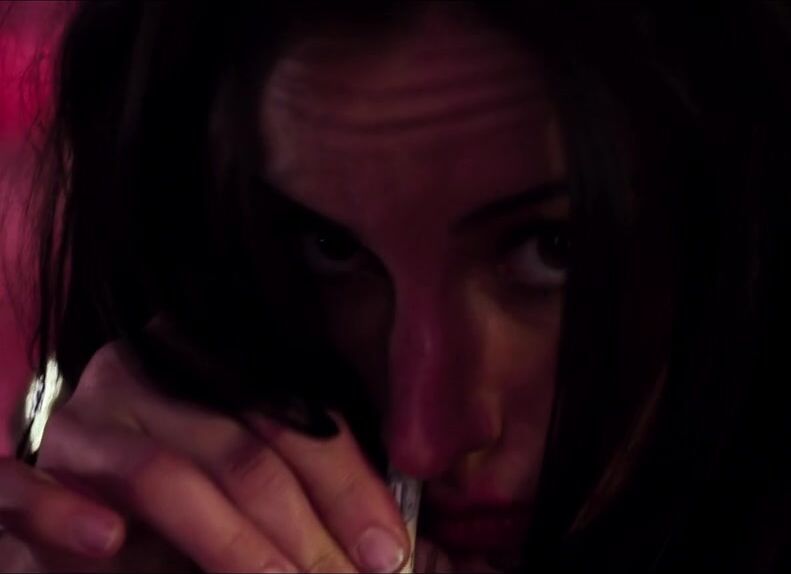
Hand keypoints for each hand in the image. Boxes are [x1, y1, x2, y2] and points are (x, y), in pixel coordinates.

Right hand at [0, 339, 409, 571]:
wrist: (73, 522)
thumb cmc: (176, 517)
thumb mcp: (246, 498)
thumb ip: (296, 499)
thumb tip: (382, 546)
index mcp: (211, 373)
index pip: (295, 421)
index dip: (348, 488)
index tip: (386, 550)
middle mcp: (145, 383)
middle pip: (243, 451)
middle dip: (304, 530)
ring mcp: (79, 426)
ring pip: (165, 476)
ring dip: (233, 545)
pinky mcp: (18, 475)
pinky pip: (29, 488)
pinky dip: (66, 515)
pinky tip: (108, 544)